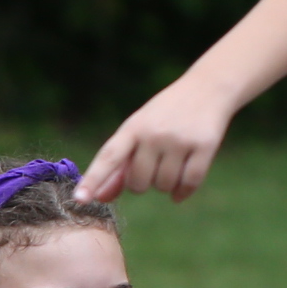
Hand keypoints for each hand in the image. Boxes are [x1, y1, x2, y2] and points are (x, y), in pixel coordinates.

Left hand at [79, 77, 235, 203]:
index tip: (79, 199)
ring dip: (165, 186)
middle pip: (138, 183)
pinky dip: (182, 192)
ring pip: (163, 186)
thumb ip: (119, 165)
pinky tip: (179, 191)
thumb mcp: (139, 130)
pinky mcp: (204, 146)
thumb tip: (101, 197)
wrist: (207, 88)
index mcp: (133, 127)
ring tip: (169, 167)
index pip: (109, 157)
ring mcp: (179, 140)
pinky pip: (188, 183)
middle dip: (143, 183)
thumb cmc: (165, 115)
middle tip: (152, 166)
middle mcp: (154, 133)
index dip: (93, 179)